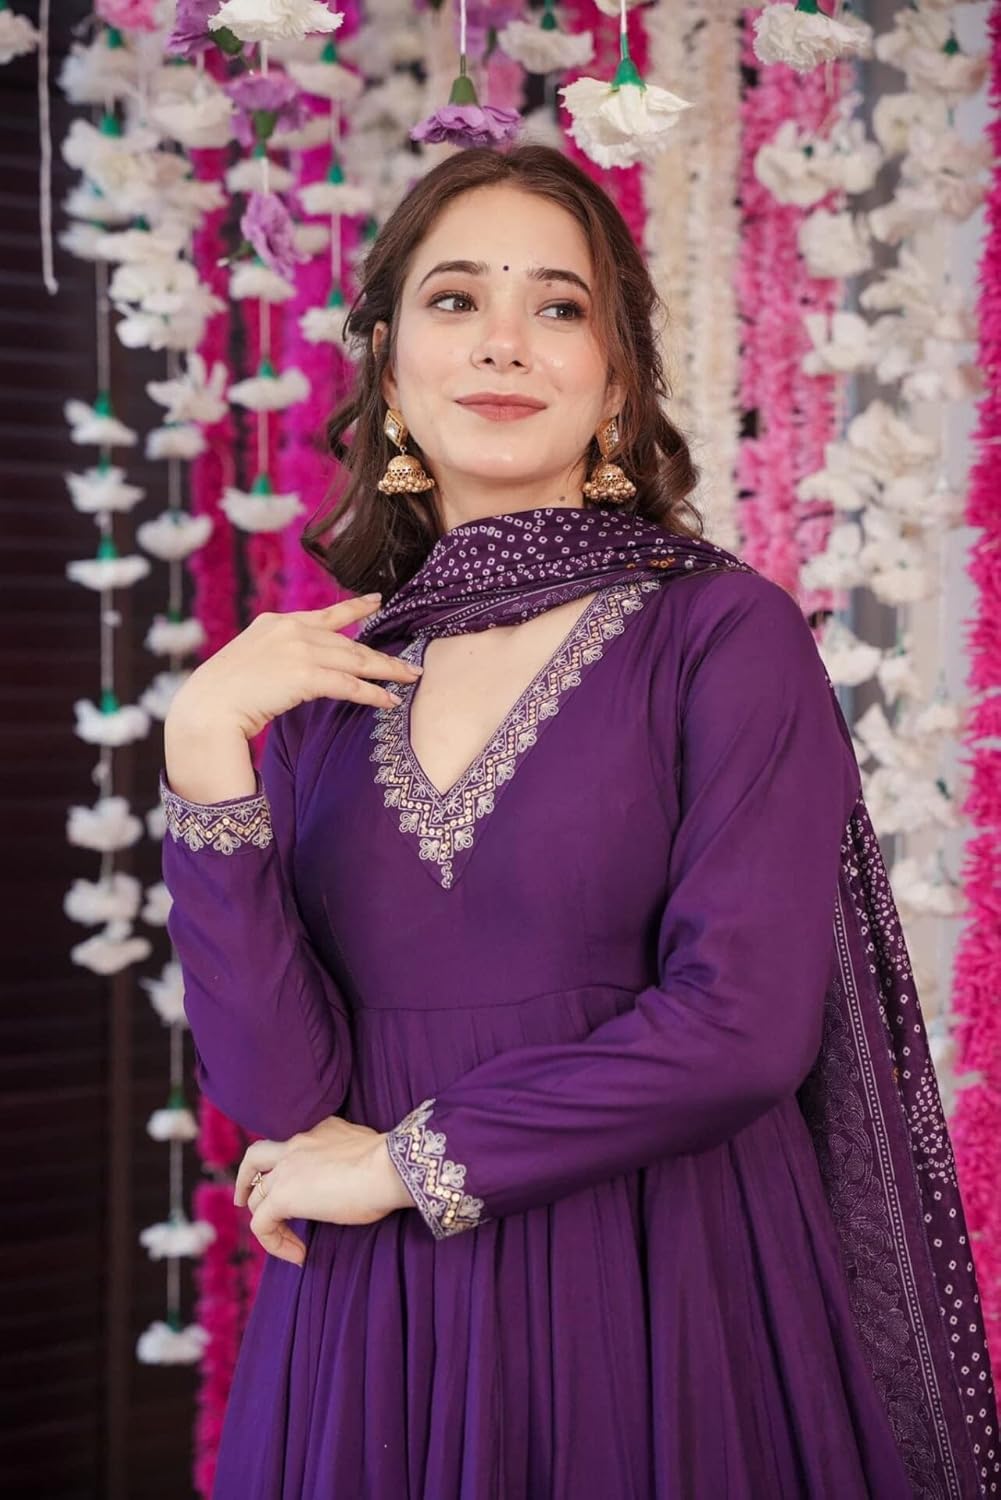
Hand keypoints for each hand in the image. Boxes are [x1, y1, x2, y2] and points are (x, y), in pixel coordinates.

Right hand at [166, 593, 422, 743]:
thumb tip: (298, 668)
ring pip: (355, 661)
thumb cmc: (224, 694)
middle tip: (410, 663)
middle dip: (381, 655)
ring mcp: (298, 650)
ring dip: (386, 672)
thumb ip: (278, 655)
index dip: (355, 607)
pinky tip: (388, 700)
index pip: (326, 615)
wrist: (207, 707)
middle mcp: (291, 629)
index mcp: (277, 623)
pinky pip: (348, 685)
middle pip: (348, 642)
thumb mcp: (251, 660)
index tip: (377, 599)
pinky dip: (372, 693)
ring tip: (410, 678)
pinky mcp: (305, 675)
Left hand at [233, 1116, 414, 1265]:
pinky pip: (262, 1225)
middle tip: (245, 1200)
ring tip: (286, 1244)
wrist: (388, 1168)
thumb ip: (354, 1158)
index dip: (285, 1165)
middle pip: (256, 1158)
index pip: (290, 1144)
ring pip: (255, 1196)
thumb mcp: (368, 1150)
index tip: (299, 1187)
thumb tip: (364, 1174)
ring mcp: (287, 1169)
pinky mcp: (284, 1196)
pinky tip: (299, 1255)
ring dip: (266, 1220)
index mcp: (320, 1130)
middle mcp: (298, 1143)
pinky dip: (274, 1243)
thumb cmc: (391, 1164)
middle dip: (246, 1180)